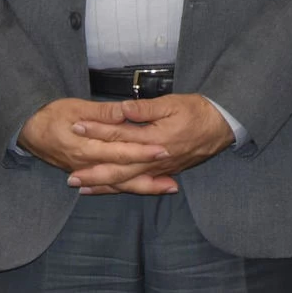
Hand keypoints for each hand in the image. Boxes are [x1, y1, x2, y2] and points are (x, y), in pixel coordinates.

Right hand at [18, 98, 176, 194]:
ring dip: (143, 187)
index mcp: (87, 147)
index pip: (120, 152)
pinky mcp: (85, 173)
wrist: (28, 130)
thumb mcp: (76, 108)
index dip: (142, 152)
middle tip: (173, 182)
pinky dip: (127, 188)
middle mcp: (88, 165)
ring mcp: (87, 172)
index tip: (163, 150)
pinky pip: (109, 185)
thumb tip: (125, 112)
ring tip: (167, 188)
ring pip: (119, 184)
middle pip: (123, 175)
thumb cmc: (51, 115)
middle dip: (150, 178)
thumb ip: (103, 113)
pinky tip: (142, 189)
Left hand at [68, 94, 233, 193]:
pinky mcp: (163, 173)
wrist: (221, 127)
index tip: (77, 127)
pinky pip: (138, 185)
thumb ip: (146, 109)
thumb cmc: (197, 111)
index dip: (97, 130)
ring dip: (104, 185)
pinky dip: (121, 188)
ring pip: (127, 181)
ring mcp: (159, 169)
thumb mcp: (173, 103)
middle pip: (118, 168)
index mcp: (154, 139)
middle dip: (93, 172)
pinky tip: (108, 189)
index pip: (119, 135)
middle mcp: (154, 159)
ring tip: (81, 188)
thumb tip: (122, 109)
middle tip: (70, 177)